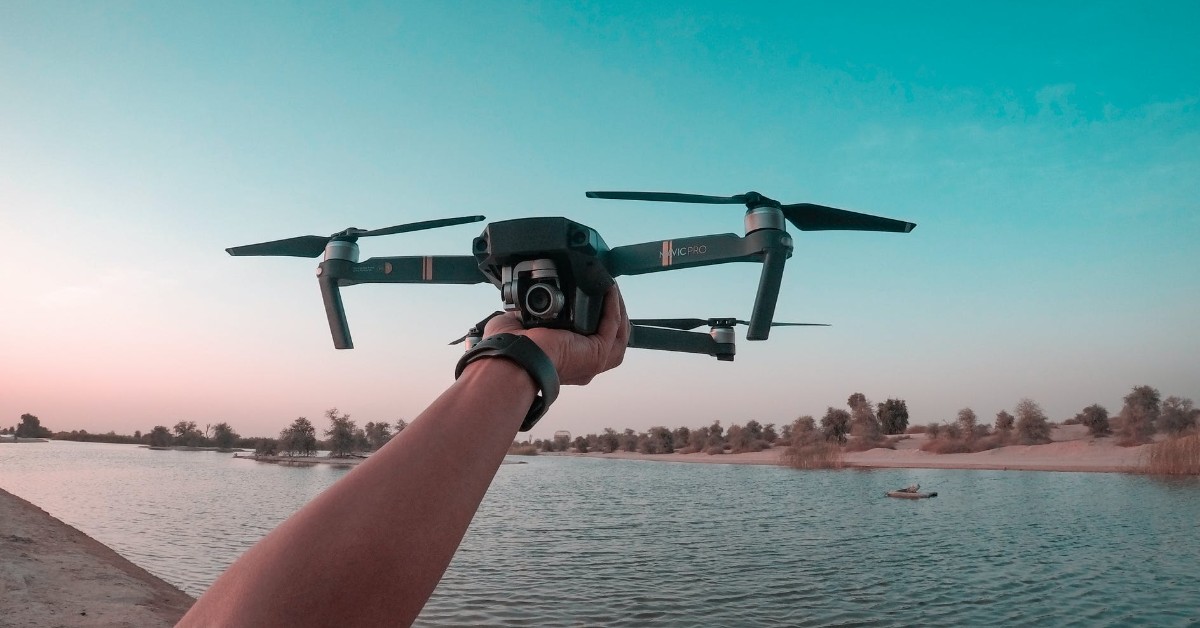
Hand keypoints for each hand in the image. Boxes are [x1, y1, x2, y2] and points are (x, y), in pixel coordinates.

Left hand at [483, 284, 628, 384]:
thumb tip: (522, 302)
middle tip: (608, 291)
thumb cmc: (510, 348)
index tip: (594, 297)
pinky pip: (613, 325)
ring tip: (612, 289)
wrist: (513, 357)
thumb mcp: (520, 326)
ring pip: (618, 335)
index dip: (596, 319)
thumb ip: (526, 315)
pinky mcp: (597, 353)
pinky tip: (609, 288)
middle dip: (614, 313)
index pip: (591, 341)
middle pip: (612, 339)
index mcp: (566, 362)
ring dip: (618, 310)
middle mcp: (584, 365)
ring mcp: (593, 361)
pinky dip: (613, 305)